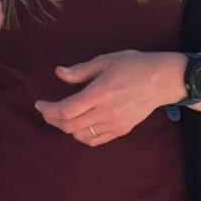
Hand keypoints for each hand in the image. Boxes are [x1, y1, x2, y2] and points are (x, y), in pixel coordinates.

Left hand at [34, 49, 183, 145]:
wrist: (162, 80)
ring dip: (66, 128)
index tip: (39, 104)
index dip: (48, 110)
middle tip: (46, 110)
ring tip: (61, 117)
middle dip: (52, 119)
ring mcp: (114, 124)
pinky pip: (95, 140)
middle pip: (69, 126)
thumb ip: (80, 71)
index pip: (65, 110)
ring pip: (80, 135)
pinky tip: (78, 126)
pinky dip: (81, 136)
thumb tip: (59, 73)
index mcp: (100, 93)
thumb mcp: (105, 61)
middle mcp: (106, 111)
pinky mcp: (121, 130)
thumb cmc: (134, 65)